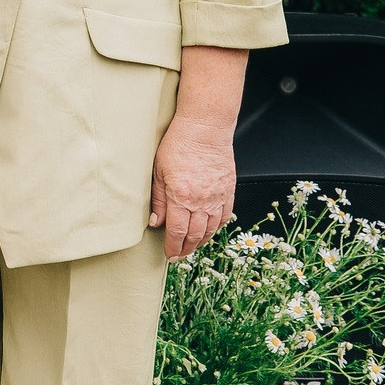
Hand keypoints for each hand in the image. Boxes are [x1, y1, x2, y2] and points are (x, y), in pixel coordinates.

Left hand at [149, 116, 235, 258]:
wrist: (205, 129)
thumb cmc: (179, 145)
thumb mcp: (159, 172)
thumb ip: (158, 200)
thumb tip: (155, 223)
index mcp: (181, 197)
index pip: (177, 232)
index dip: (172, 247)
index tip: (169, 254)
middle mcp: (201, 201)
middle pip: (195, 235)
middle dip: (185, 249)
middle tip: (178, 256)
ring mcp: (218, 197)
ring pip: (211, 229)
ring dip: (201, 242)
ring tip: (191, 247)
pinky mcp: (228, 191)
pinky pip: (224, 217)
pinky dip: (216, 228)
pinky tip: (209, 231)